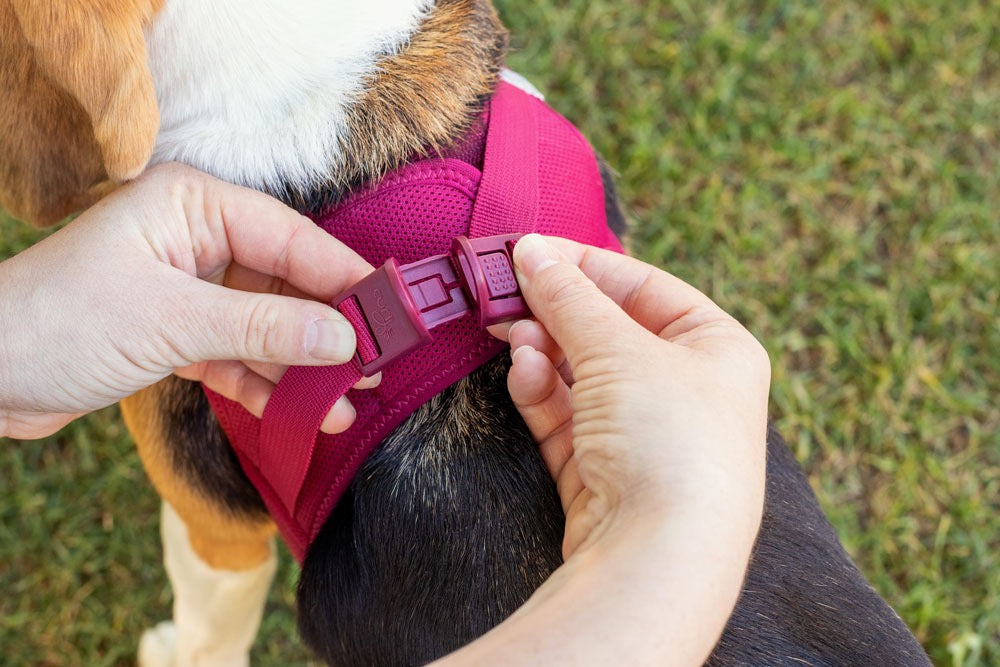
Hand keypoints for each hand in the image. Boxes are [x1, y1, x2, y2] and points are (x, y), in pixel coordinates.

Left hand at [0, 163, 374, 438]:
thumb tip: (343, 338)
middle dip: (329, 329)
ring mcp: (191, 288)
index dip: (343, 277)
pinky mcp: (181, 333)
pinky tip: (303, 413)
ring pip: (267, 325)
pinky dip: (267, 383)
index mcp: (192, 207)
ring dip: (304, 366)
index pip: (289, 238)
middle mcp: (197, 240)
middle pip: (285, 283)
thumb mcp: (172, 321)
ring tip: (350, 402)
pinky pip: (240, 354)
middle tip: (378, 364)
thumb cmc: (59, 323)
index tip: (390, 312)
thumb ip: (264, 328)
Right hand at [445, 234, 769, 664]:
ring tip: (509, 333)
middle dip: (555, 310)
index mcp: (717, 348)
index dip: (585, 264)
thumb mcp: (619, 349)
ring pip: (580, 372)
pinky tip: (522, 374)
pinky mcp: (605, 470)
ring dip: (543, 349)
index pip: (645, 286)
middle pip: (609, 329)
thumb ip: (570, 296)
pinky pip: (567, 414)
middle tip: (501, 291)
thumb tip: (530, 250)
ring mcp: (645, 433)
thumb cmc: (668, 441)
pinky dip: (541, 391)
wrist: (658, 558)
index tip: (528, 250)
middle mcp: (687, 389)